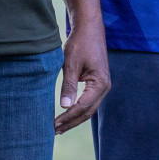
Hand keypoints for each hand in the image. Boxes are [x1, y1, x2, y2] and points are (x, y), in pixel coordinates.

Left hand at [54, 19, 109, 133]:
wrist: (89, 28)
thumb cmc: (80, 43)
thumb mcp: (71, 63)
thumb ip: (68, 86)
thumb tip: (64, 107)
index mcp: (100, 83)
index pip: (83, 106)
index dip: (68, 117)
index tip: (53, 124)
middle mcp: (105, 87)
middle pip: (87, 112)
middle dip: (71, 122)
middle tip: (54, 131)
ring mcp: (102, 86)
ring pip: (88, 109)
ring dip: (74, 118)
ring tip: (59, 127)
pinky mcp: (97, 83)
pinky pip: (88, 101)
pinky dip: (77, 110)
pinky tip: (67, 114)